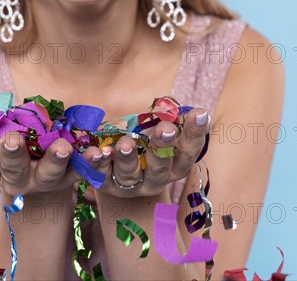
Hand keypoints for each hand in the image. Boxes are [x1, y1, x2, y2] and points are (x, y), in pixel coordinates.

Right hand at [0, 103, 104, 196]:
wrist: (40, 188)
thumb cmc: (6, 154)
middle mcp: (15, 179)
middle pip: (11, 169)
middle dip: (11, 154)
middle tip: (11, 139)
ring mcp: (44, 181)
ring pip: (50, 174)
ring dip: (56, 160)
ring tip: (62, 146)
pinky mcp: (72, 178)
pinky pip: (84, 170)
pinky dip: (93, 162)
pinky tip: (100, 150)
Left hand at [94, 108, 210, 197]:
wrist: (117, 168)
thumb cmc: (145, 142)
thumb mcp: (160, 131)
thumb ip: (176, 121)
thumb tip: (200, 111)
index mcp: (175, 165)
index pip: (189, 151)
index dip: (195, 133)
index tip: (199, 113)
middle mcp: (155, 180)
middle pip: (160, 168)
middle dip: (163, 147)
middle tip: (166, 128)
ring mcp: (130, 185)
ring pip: (130, 175)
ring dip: (127, 158)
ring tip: (125, 143)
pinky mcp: (106, 185)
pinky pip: (101, 176)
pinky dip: (98, 164)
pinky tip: (96, 152)